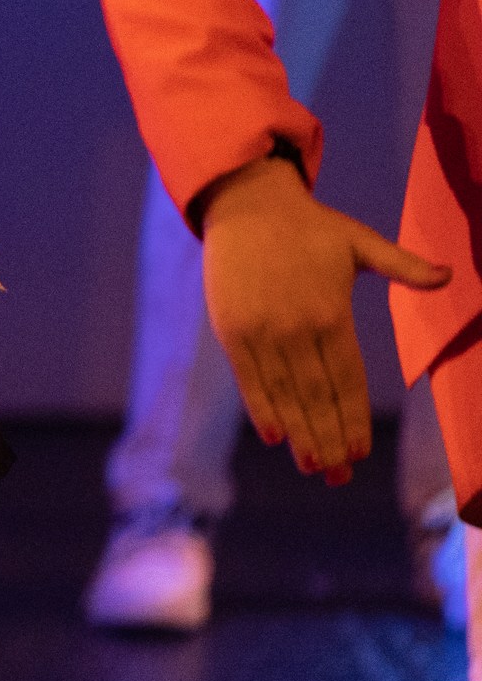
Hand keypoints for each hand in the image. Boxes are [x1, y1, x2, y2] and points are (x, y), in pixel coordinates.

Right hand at [198, 156, 447, 480]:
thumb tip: (448, 276)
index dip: (353, 418)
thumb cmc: (309, 226)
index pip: (346, 379)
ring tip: (312, 466)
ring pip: (283, 394)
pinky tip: (274, 435)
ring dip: (298, 433)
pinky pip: (249, 378)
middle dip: (328, 439)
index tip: (361, 452)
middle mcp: (296, 327)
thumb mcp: (359, 242)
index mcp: (330, 312)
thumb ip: (402, 264)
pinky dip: (261, 408)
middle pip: (315, 396)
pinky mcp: (232, 330)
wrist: (245, 205)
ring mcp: (261, 331)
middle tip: (340, 476)